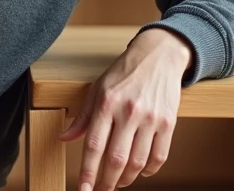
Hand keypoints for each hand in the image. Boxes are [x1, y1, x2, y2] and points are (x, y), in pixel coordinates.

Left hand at [58, 28, 191, 190]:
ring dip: (127, 179)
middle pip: (116, 159)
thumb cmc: (125, 72)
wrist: (159, 55)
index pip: (94, 145)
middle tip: (101, 190)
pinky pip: (159, 156)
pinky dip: (149, 170)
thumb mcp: (98, 88)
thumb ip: (83, 117)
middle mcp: (129, 111)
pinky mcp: (169, 122)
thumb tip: (64, 138)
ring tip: (118, 182)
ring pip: (138, 162)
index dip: (88, 172)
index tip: (83, 190)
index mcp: (107, 103)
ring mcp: (151, 118)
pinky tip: (141, 172)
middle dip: (106, 182)